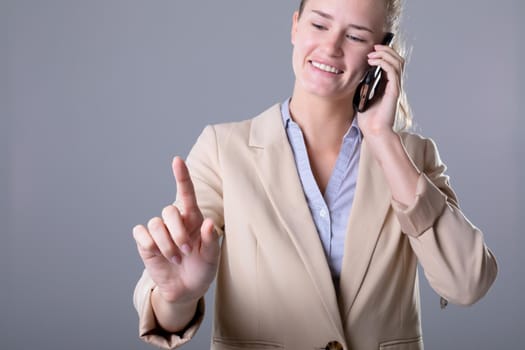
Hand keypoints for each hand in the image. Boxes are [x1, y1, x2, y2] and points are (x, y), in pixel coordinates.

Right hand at [133, 156, 219, 304]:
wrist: (185, 290)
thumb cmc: (202, 269)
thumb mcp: (212, 258)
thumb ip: (211, 241)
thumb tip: (207, 223)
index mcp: (193, 219)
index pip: (186, 193)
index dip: (181, 176)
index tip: (177, 160)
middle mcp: (175, 221)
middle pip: (169, 211)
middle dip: (177, 233)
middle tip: (186, 253)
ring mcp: (159, 231)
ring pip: (155, 223)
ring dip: (166, 244)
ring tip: (175, 259)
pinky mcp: (145, 242)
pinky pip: (141, 233)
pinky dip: (150, 245)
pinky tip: (158, 255)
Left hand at [357, 43, 404, 136]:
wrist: (373, 131)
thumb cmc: (368, 117)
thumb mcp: (362, 95)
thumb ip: (363, 84)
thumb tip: (355, 71)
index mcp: (388, 84)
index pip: (391, 63)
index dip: (384, 53)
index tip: (371, 49)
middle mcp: (394, 84)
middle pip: (397, 59)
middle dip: (386, 49)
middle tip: (373, 47)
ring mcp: (395, 87)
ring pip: (397, 62)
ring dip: (385, 54)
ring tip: (372, 54)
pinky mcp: (394, 91)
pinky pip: (393, 72)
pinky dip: (384, 63)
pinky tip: (373, 62)